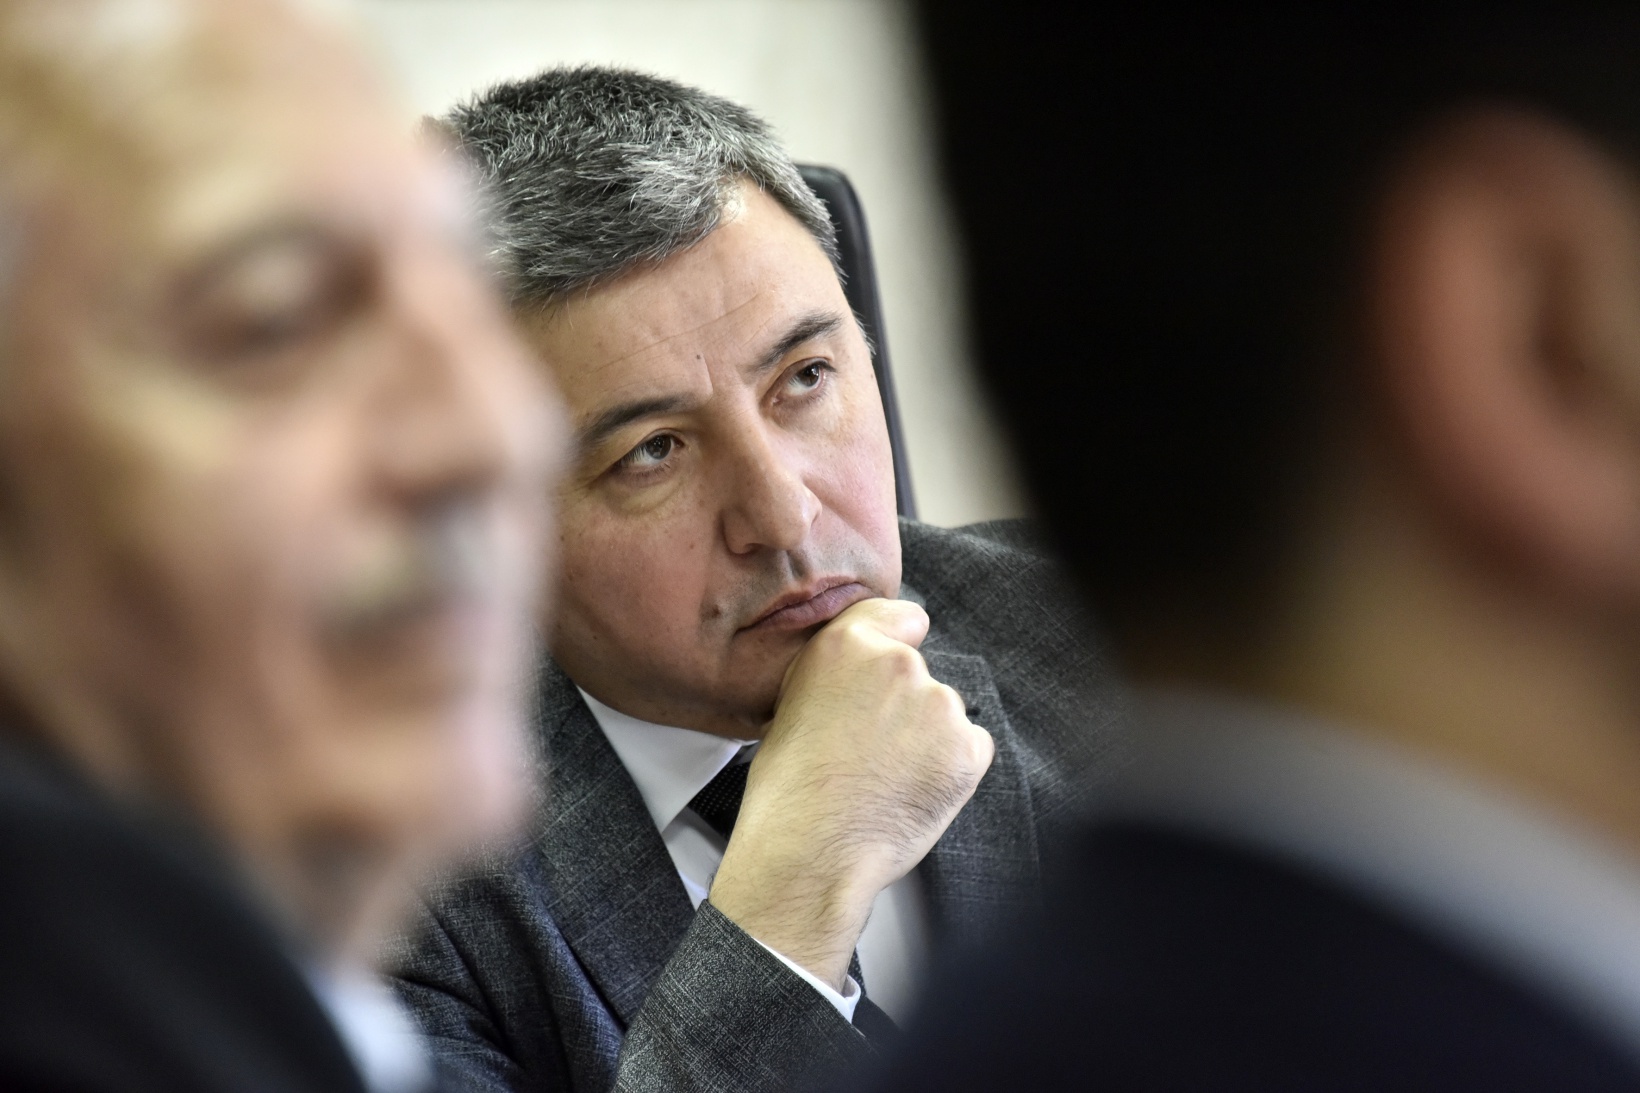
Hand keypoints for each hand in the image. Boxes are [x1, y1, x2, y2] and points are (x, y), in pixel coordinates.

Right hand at [707, 597, 993, 989]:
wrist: (809, 852)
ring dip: (927, 739)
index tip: (888, 674)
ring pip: (944, 714)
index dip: (897, 643)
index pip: (902, 616)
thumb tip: (862, 674)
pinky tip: (912, 792)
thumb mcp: (792, 703)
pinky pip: (970, 748)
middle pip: (920, 675)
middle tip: (871, 749)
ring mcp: (938, 705)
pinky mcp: (968, 748)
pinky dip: (951, 769)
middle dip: (905, 706)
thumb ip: (837, 672)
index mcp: (846, 644)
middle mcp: (898, 664)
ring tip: (886, 779)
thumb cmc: (789, 790)